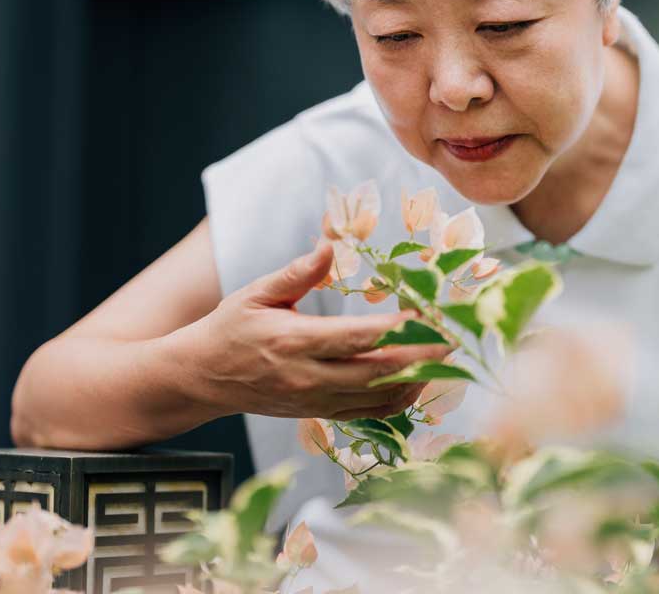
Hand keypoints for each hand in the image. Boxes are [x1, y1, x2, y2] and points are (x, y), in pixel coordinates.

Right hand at [170, 240, 451, 420]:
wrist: (204, 378)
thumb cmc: (231, 328)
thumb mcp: (256, 292)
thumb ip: (296, 273)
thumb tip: (330, 245)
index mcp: (293, 342)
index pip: (357, 339)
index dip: (398, 330)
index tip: (429, 314)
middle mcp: (309, 378)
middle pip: (378, 373)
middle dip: (422, 357)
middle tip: (454, 337)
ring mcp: (316, 401)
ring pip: (380, 399)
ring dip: (418, 380)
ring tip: (445, 357)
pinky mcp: (321, 414)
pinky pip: (370, 414)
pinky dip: (400, 398)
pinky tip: (418, 378)